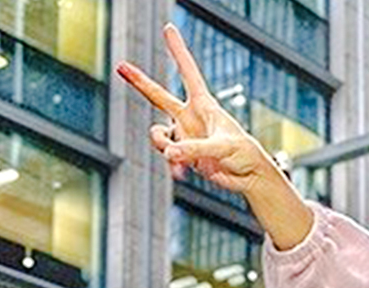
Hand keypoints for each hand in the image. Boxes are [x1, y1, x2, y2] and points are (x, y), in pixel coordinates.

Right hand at [117, 25, 277, 194]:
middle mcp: (190, 117)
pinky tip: (180, 173)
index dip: (178, 51)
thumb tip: (170, 152)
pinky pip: (167, 156)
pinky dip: (171, 165)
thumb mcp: (221, 148)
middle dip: (140, 82)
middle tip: (120, 66)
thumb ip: (194, 149)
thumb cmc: (243, 153)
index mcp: (204, 105)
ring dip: (163, 145)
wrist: (247, 176)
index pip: (188, 72)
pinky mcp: (184, 155)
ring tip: (177, 157)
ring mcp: (185, 135)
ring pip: (158, 135)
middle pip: (158, 96)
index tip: (168, 29)